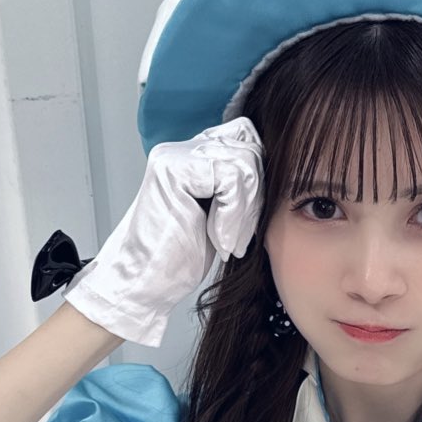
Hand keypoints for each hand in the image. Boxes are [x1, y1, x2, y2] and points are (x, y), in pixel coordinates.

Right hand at [64, 117, 264, 347]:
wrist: (142, 284)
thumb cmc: (178, 256)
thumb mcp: (221, 215)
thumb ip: (238, 187)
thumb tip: (278, 170)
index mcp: (192, 154)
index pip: (247, 137)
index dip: (259, 176)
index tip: (249, 219)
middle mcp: (181, 149)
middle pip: (249, 148)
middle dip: (256, 197)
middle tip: (241, 236)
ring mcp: (175, 157)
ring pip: (244, 164)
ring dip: (245, 211)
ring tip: (230, 241)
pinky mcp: (174, 171)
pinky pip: (231, 180)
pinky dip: (234, 216)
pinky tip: (219, 240)